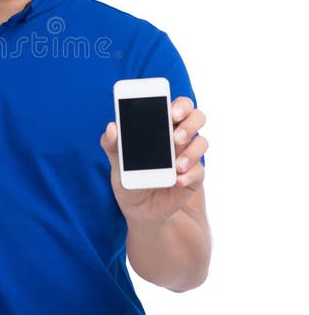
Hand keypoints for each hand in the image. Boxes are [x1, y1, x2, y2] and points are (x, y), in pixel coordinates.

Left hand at [100, 97, 207, 222]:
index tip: (171, 112)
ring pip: (202, 142)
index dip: (179, 105)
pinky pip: (199, 171)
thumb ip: (112, 144)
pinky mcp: (193, 177)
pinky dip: (189, 175)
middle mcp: (178, 137)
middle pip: (196, 117)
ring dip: (191, 151)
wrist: (138, 209)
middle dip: (189, 124)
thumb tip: (112, 127)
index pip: (177, 106)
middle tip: (175, 137)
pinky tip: (176, 181)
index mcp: (161, 126)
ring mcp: (188, 156)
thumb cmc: (128, 178)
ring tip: (176, 164)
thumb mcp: (116, 162)